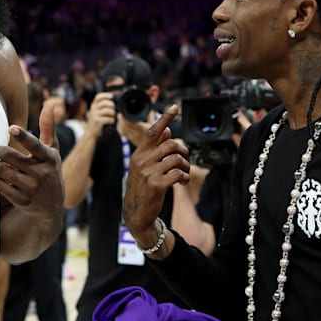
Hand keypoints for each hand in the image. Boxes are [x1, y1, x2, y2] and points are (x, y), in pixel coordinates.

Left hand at [0, 99, 63, 214]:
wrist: (51, 207)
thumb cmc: (49, 170)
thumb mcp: (52, 150)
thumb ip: (48, 127)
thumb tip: (50, 104)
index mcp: (49, 158)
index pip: (35, 145)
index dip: (23, 136)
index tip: (12, 128)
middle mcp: (41, 173)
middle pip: (9, 156)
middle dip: (0, 151)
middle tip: (1, 152)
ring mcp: (31, 188)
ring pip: (1, 169)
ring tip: (1, 165)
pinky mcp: (21, 200)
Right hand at [84, 91, 115, 138]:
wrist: (91, 132)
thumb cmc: (97, 121)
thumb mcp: (97, 112)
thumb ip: (103, 106)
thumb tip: (114, 100)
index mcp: (93, 105)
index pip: (98, 96)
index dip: (106, 95)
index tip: (112, 96)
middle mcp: (93, 109)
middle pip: (104, 102)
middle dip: (112, 105)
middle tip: (115, 109)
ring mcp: (94, 115)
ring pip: (106, 110)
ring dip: (113, 113)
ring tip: (113, 116)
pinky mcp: (97, 121)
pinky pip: (107, 118)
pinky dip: (111, 120)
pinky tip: (112, 121)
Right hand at [122, 104, 189, 239]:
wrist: (136, 214)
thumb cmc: (142, 188)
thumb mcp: (143, 167)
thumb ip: (154, 150)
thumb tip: (167, 131)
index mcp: (138, 154)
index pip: (153, 131)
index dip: (164, 118)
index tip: (174, 106)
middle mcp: (141, 161)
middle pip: (171, 144)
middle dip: (183, 150)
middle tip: (184, 160)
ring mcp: (148, 173)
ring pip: (176, 158)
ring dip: (185, 166)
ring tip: (183, 173)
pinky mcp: (157, 185)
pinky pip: (178, 174)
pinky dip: (183, 177)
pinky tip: (180, 182)